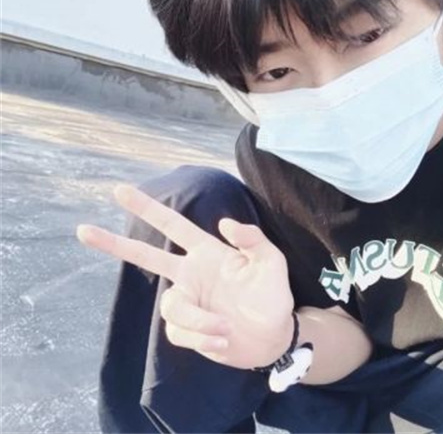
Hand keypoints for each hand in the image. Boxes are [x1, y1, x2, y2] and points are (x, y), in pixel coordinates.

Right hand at [76, 183, 294, 368]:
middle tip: (83, 230)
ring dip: (199, 320)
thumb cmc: (271, 295)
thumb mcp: (271, 262)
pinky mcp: (186, 330)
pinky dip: (203, 337)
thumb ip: (253, 239)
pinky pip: (180, 332)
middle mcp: (190, 274)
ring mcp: (187, 302)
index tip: (120, 191)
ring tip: (225, 328)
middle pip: (145, 257)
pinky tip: (223, 339)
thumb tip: (223, 223)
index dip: (147, 208)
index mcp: (206, 253)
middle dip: (115, 244)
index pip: (173, 226)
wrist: (272, 336)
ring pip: (171, 307)